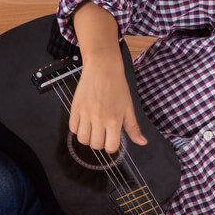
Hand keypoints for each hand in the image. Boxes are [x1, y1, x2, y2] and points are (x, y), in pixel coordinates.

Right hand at [68, 2, 146, 153]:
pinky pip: (72, 128)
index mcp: (114, 120)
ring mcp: (86, 114)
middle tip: (102, 133)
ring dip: (88, 137)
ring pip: (82, 139)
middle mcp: (99, 119)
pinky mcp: (75, 108)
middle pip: (95, 145)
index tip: (111, 139)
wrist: (103, 67)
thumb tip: (142, 142)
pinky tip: (84, 122)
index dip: (111, 146)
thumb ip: (133, 127)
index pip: (110, 147)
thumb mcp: (128, 107)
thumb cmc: (118, 86)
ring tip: (92, 129)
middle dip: (99, 142)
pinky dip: (77, 129)